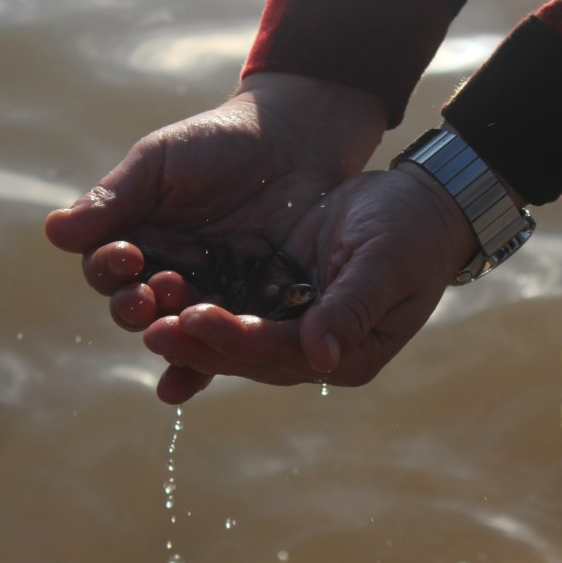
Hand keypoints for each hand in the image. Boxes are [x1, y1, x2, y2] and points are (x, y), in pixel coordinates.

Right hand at [43, 73, 387, 330]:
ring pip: (180, 332)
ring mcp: (211, 300)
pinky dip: (213, 363)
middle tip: (148, 298)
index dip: (109, 269)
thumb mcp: (162, 162)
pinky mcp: (255, 315)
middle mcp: (167, 279)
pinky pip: (231, 345)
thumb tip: (54, 231)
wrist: (293, 142)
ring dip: (174, 337)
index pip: (107, 270)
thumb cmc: (217, 143)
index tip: (126, 255)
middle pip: (137, 309)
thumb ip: (116, 197)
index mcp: (137, 242)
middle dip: (137, 308)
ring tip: (178, 328)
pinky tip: (194, 385)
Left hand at [141, 166, 478, 402]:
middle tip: (148, 324)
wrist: (420, 206)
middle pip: (247, 354)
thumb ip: (352, 307)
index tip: (193, 318)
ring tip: (141, 308)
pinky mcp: (277, 300)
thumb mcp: (387, 263)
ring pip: (231, 336)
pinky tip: (158, 289)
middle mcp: (316, 352)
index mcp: (348, 355)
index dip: (236, 339)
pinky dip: (196, 300)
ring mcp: (295, 329)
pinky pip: (230, 307)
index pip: (281, 354)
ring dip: (187, 324)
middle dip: (197, 341)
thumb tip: (321, 356)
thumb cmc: (412, 233)